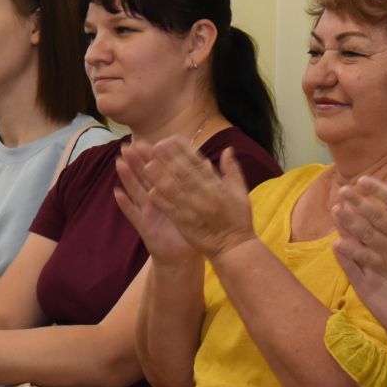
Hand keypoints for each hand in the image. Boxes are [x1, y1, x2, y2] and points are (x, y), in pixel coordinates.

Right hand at [112, 142, 197, 266]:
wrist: (183, 257)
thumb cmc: (190, 229)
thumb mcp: (195, 205)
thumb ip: (198, 185)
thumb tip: (207, 163)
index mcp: (169, 193)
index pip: (162, 170)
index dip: (155, 156)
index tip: (150, 140)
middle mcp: (156, 200)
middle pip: (145, 177)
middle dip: (136, 161)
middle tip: (128, 145)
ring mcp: (148, 213)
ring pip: (136, 191)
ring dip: (127, 177)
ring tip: (119, 162)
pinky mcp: (145, 227)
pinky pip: (133, 215)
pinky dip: (124, 205)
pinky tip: (117, 193)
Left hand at [136, 138, 254, 261]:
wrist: (234, 247)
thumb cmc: (238, 219)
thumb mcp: (240, 192)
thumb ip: (232, 169)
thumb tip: (228, 149)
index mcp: (216, 185)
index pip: (198, 162)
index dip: (183, 150)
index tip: (171, 138)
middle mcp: (204, 195)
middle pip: (183, 173)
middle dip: (168, 158)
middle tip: (153, 145)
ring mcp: (193, 209)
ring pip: (174, 190)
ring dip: (160, 177)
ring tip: (146, 165)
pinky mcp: (185, 224)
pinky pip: (171, 210)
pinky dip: (161, 201)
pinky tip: (150, 191)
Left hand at [331, 176, 386, 311]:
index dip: (377, 189)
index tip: (362, 180)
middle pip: (376, 215)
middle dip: (358, 202)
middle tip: (343, 191)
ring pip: (367, 234)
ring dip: (350, 221)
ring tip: (336, 210)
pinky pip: (366, 257)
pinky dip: (351, 250)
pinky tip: (337, 242)